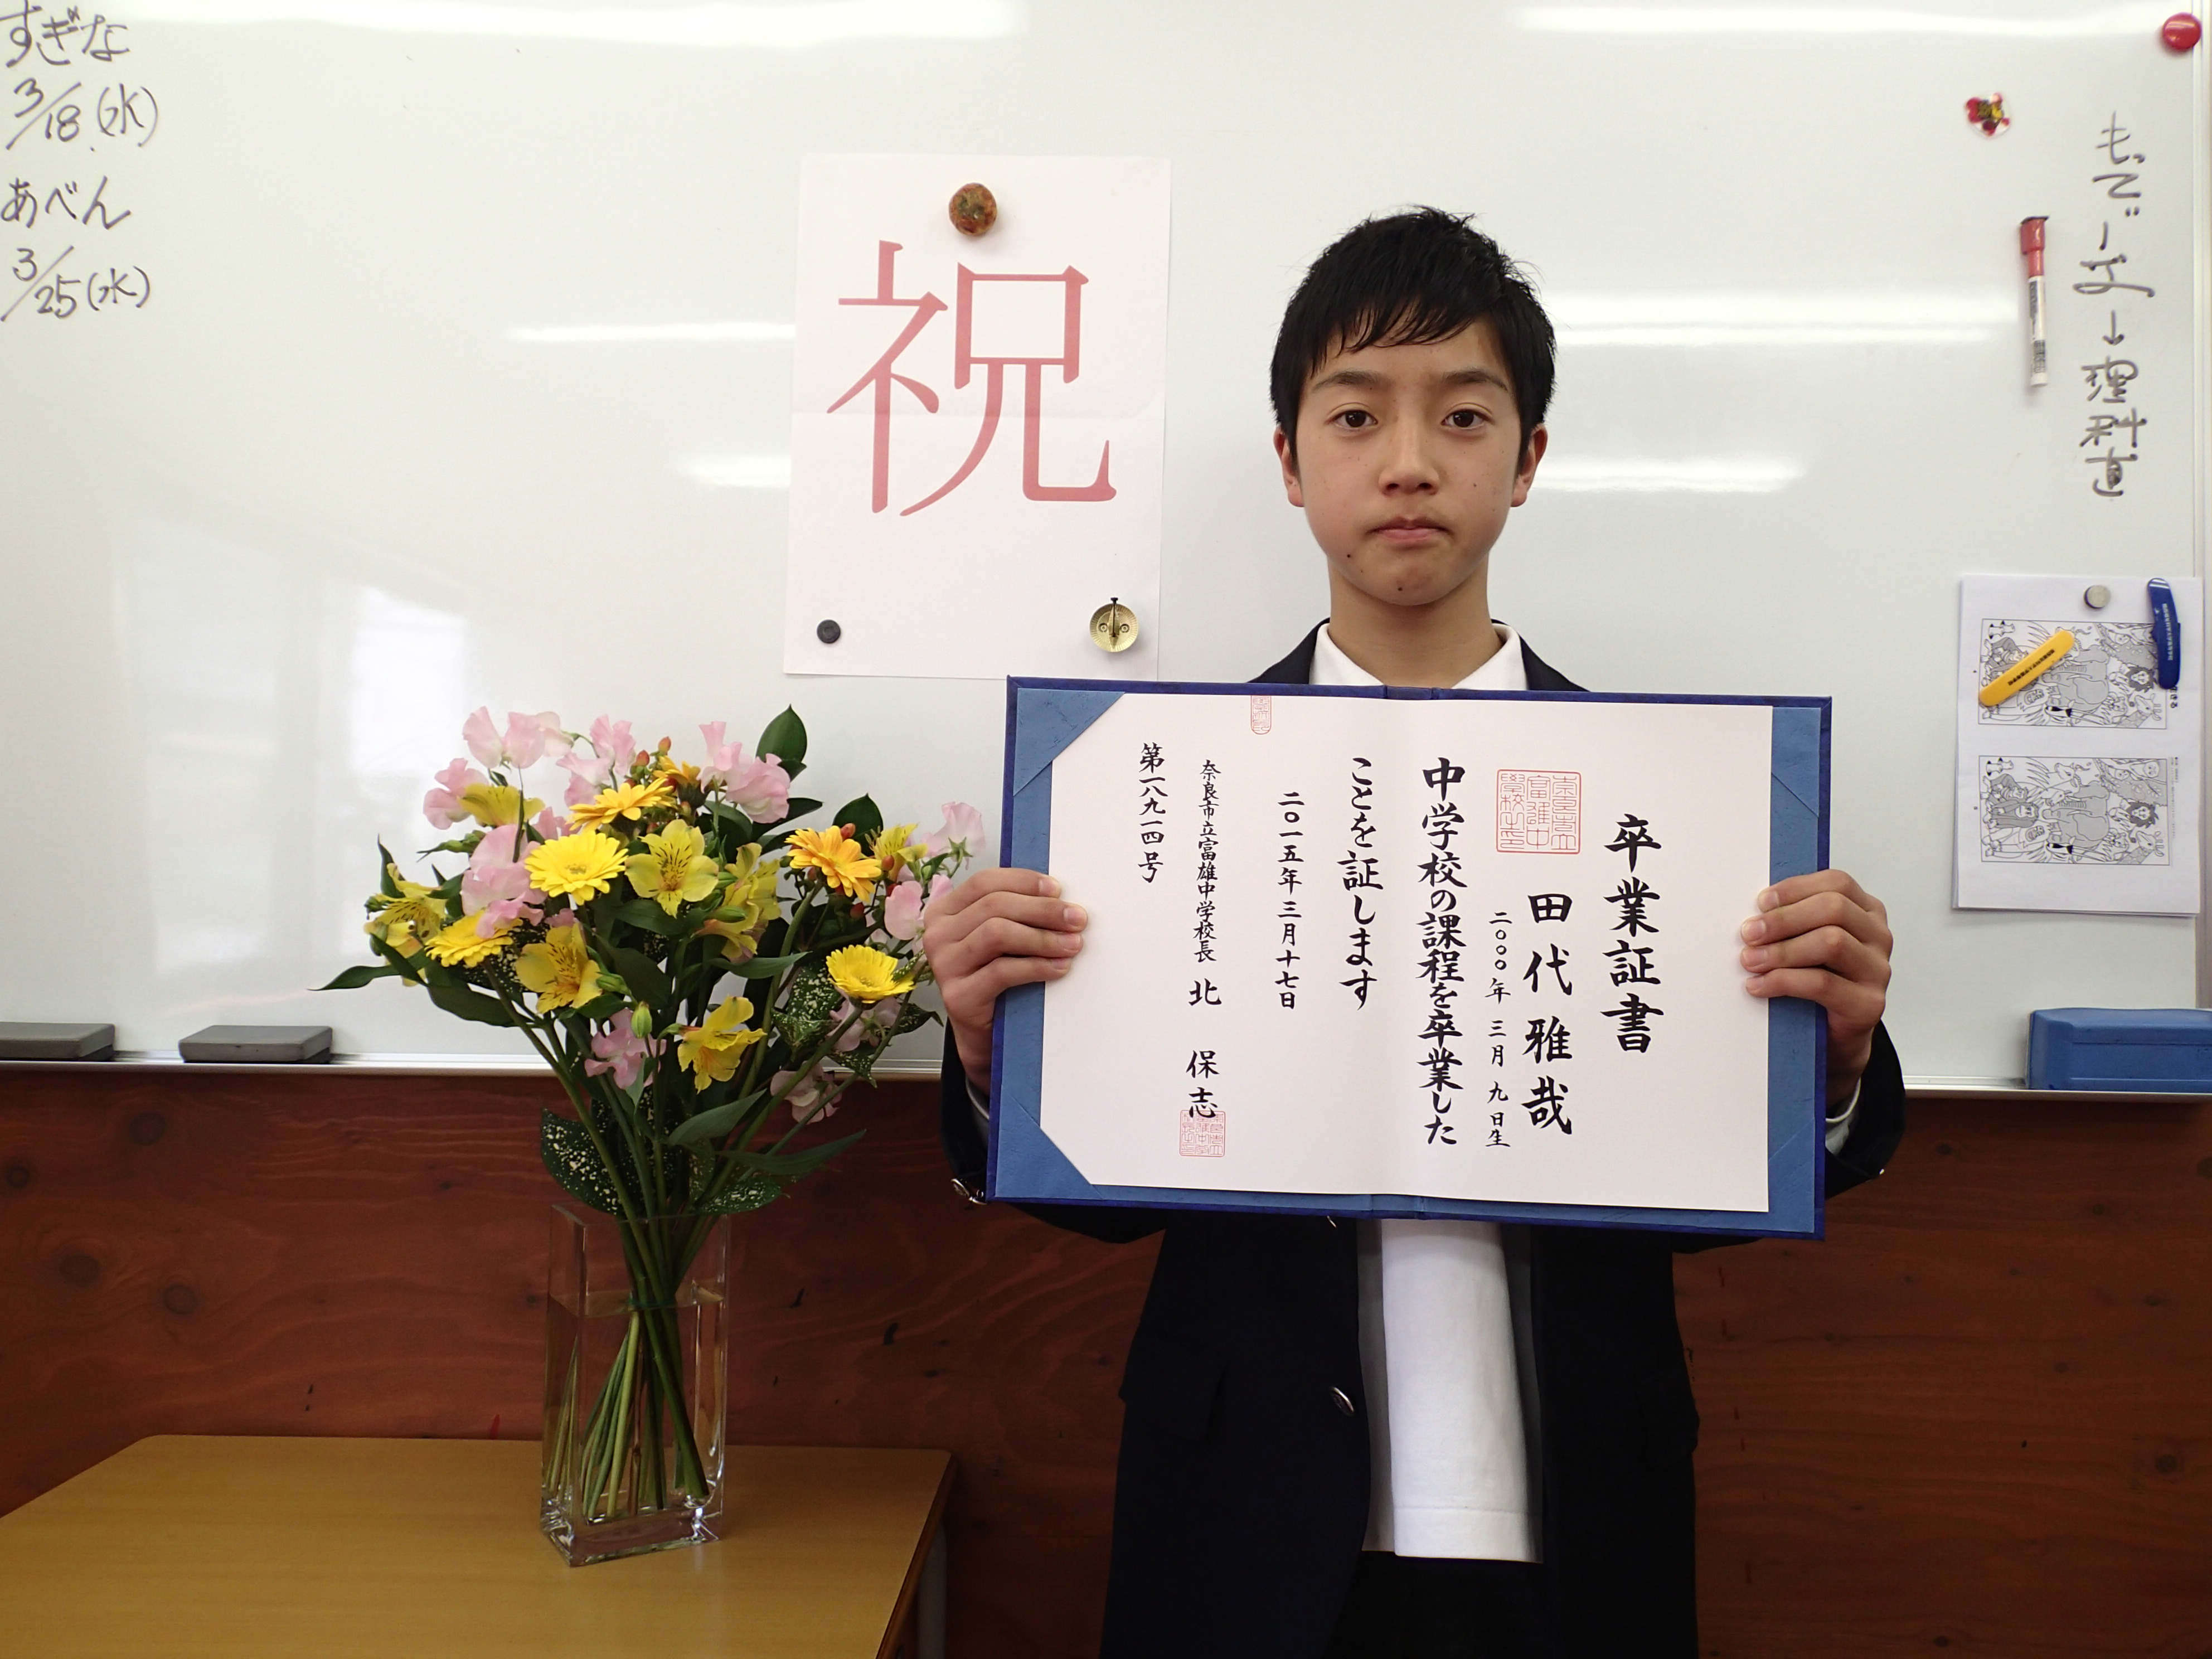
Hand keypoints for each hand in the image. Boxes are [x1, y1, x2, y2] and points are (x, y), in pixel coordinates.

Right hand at [922, 867, 1087, 1089]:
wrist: (983, 1033)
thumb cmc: (996, 978)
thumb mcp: (1000, 939)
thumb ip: (1015, 914)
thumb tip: (1060, 898)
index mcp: (946, 911)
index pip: (984, 882)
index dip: (1023, 881)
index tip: (1058, 889)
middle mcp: (938, 935)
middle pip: (994, 906)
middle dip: (1043, 909)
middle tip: (1078, 918)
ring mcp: (944, 965)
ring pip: (997, 933)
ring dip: (1042, 937)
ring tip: (1072, 943)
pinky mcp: (958, 995)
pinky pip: (1002, 971)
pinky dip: (1037, 966)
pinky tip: (1060, 967)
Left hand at [1739, 869, 1891, 1106]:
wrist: (1835, 1035)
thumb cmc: (1817, 980)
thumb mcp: (1807, 942)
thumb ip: (1794, 921)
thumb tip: (1754, 912)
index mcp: (1866, 912)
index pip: (1837, 883)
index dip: (1796, 888)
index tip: (1761, 902)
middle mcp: (1878, 937)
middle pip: (1834, 909)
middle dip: (1784, 919)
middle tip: (1748, 933)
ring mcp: (1878, 970)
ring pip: (1831, 942)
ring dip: (1782, 950)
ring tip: (1750, 960)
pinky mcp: (1869, 1004)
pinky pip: (1822, 983)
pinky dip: (1783, 981)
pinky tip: (1759, 986)